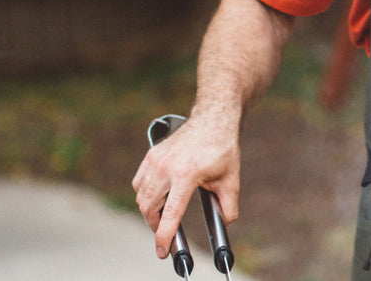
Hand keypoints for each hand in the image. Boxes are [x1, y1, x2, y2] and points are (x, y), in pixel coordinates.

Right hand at [131, 111, 240, 258]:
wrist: (212, 120)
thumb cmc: (222, 148)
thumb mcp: (231, 180)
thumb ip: (228, 205)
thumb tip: (225, 223)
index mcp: (186, 175)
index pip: (170, 214)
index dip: (164, 236)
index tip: (163, 250)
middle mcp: (166, 168)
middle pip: (149, 208)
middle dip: (155, 226)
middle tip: (166, 234)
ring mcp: (155, 161)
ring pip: (142, 197)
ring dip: (150, 212)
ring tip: (163, 217)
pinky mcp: (151, 156)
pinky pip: (139, 183)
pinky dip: (145, 195)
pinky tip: (157, 198)